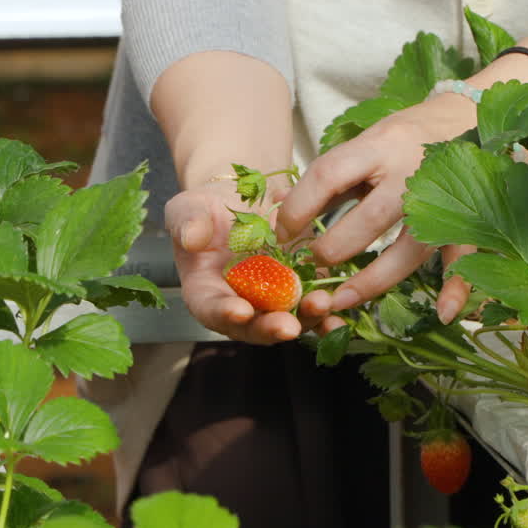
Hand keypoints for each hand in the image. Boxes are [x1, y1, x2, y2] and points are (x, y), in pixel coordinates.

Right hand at [165, 179, 328, 344]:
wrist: (240, 199)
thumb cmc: (206, 210)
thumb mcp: (188, 209)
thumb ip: (187, 224)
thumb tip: (191, 237)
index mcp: (206, 291)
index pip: (211, 309)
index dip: (224, 313)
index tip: (240, 311)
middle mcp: (240, 303)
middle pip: (253, 326)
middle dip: (271, 328)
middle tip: (287, 326)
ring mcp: (272, 300)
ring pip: (289, 321)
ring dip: (306, 320)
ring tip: (320, 306)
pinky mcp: (300, 289)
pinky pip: (314, 309)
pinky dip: (327, 316)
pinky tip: (340, 316)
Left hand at [276, 94, 477, 325]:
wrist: (465, 118)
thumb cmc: (403, 138)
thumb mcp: (364, 145)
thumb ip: (330, 178)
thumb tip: (282, 208)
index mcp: (378, 147)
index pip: (329, 176)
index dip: (299, 208)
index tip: (282, 234)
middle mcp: (410, 172)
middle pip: (370, 219)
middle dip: (333, 250)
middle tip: (311, 266)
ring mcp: (442, 199)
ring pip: (410, 248)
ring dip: (374, 280)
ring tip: (341, 301)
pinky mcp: (467, 218)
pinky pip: (461, 256)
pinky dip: (457, 286)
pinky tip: (443, 314)